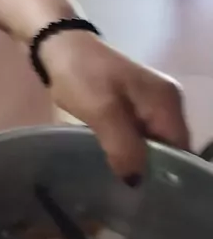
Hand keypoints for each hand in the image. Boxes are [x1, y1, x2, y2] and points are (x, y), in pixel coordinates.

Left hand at [40, 32, 190, 179]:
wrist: (58, 43)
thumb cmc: (81, 75)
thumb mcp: (102, 112)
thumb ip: (124, 148)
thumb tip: (136, 182)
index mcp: (167, 102)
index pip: (181, 150)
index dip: (166, 174)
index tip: (145, 195)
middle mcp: (167, 102)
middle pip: (169, 148)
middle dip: (151, 169)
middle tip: (128, 193)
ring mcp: (150, 101)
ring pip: (152, 142)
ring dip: (137, 160)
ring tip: (119, 182)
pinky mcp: (132, 102)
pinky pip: (139, 133)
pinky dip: (128, 147)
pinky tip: (113, 161)